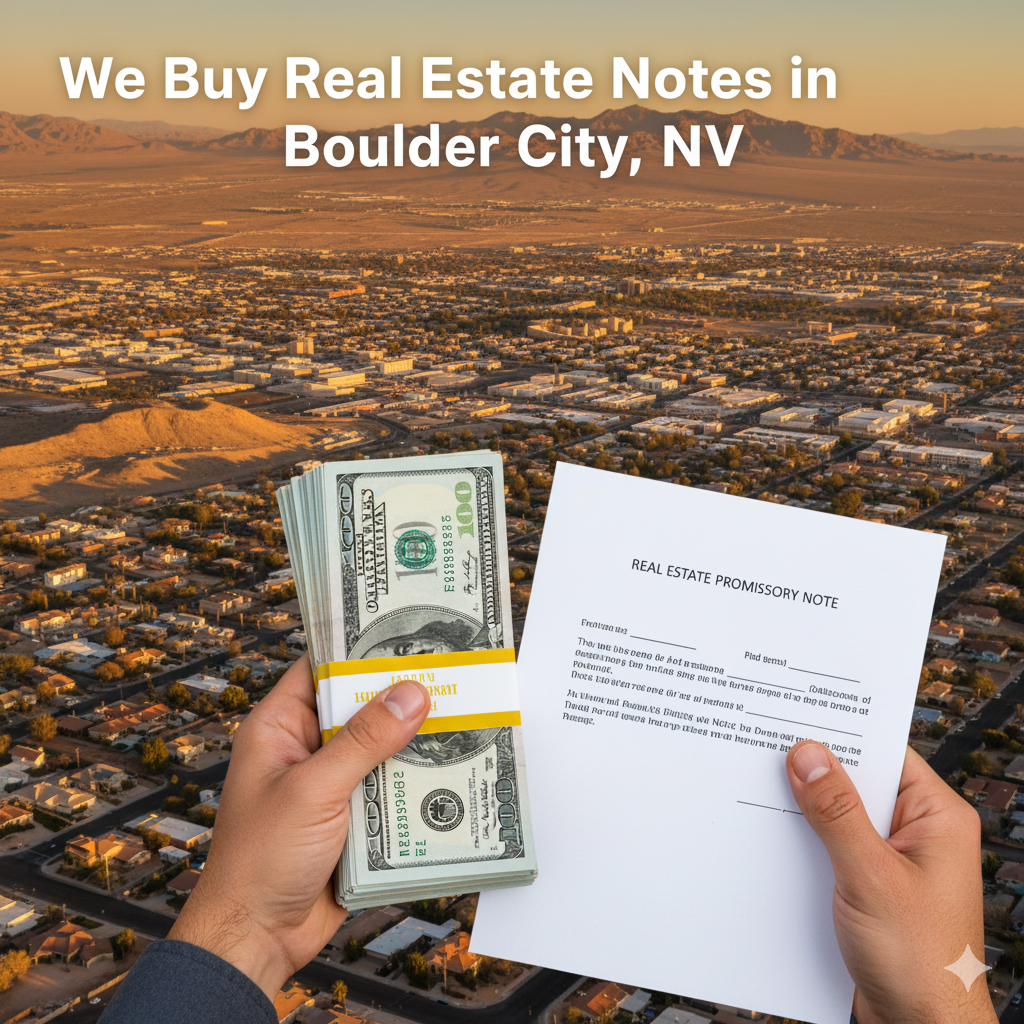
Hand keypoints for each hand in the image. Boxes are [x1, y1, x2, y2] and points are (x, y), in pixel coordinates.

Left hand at [169, 655, 429, 998]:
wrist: (256, 938)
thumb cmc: (260, 860)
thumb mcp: (313, 790)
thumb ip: (363, 741)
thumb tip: (411, 694)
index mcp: (279, 727)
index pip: (322, 668)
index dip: (359, 646)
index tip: (404, 628)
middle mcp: (305, 748)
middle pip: (360, 707)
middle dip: (401, 694)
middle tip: (450, 671)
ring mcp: (330, 783)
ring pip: (381, 747)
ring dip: (414, 739)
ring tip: (462, 714)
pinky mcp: (352, 817)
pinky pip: (389, 787)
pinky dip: (415, 780)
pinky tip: (451, 770)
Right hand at [786, 741, 996, 1023]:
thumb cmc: (922, 964)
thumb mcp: (871, 878)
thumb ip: (837, 813)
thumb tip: (808, 754)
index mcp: (937, 818)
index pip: (884, 753)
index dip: (840, 734)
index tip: (794, 717)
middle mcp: (918, 834)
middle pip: (858, 782)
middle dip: (813, 773)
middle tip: (764, 751)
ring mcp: (893, 861)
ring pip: (840, 816)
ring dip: (804, 811)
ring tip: (759, 793)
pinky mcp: (869, 886)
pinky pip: (832, 848)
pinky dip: (804, 843)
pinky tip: (773, 840)